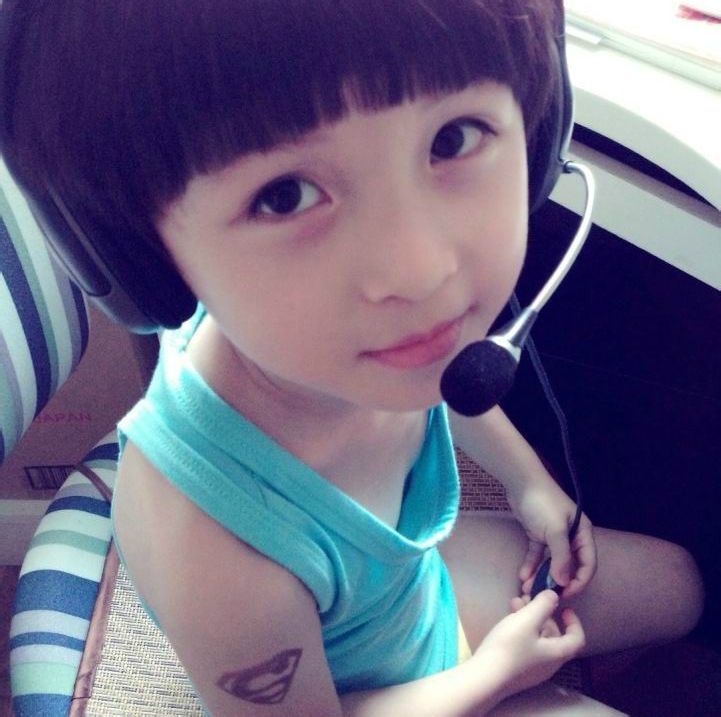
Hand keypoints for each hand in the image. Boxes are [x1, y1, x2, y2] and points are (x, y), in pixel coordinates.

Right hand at [472, 590, 585, 698]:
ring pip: (538, 640)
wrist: (485, 678)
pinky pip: (526, 647)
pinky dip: (521, 631)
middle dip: (544, 615)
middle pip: (555, 637)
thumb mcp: (527, 620)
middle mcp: (549, 664)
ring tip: (515, 605)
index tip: (564, 608)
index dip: (574, 622)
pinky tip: (507, 622)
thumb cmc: (510, 647)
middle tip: (530, 600)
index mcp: (557, 653)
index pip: (577, 639)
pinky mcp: (517, 671)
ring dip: (530, 620)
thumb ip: (543, 605)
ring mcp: (532, 669)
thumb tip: (554, 596)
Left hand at [507, 477, 596, 598]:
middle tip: (546, 595)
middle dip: (558, 582)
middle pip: (569, 566)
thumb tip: (564, 582)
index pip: (588, 564)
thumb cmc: (543, 502)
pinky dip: (531, 565)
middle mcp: (571, 537)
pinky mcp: (538, 534)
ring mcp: (554, 536)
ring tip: (529, 588)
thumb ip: (562, 557)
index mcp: (583, 534)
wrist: (520, 481)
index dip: (579, 581)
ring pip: (551, 562)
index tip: (565, 594)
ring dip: (542, 576)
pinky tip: (522, 576)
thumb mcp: (556, 530)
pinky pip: (537, 555)